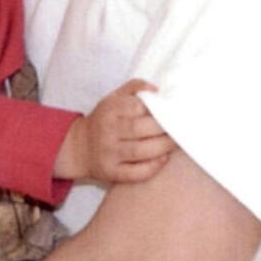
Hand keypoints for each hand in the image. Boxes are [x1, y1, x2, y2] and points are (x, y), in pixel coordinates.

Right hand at [54, 79, 174, 182]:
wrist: (79, 147)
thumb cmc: (104, 120)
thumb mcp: (112, 98)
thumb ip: (134, 88)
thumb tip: (157, 89)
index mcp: (109, 109)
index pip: (136, 107)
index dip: (156, 109)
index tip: (170, 110)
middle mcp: (107, 131)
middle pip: (140, 129)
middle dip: (165, 129)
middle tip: (181, 128)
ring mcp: (109, 153)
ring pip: (141, 151)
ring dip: (164, 147)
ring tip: (176, 142)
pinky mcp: (111, 172)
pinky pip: (136, 172)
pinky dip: (153, 167)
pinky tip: (162, 159)